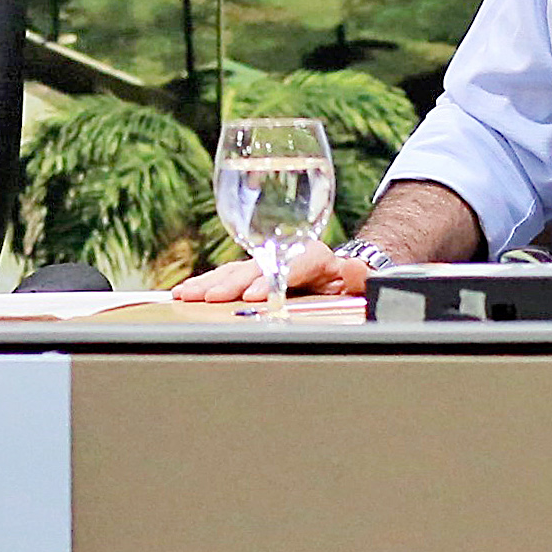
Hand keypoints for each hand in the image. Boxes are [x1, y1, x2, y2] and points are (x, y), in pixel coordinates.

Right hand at [171, 240, 365, 302]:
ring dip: (209, 283)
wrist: (343, 275)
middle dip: (230, 284)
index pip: (288, 265)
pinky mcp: (253, 273)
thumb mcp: (367, 279)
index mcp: (314, 256)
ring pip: (235, 271)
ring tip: (186, 294)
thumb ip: (362, 276)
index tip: (252, 295)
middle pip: (254, 267)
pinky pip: (227, 278)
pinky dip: (205, 284)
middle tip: (210, 297)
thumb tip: (353, 266)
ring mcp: (266, 263)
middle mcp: (284, 254)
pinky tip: (185, 292)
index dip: (269, 280)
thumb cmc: (353, 283)